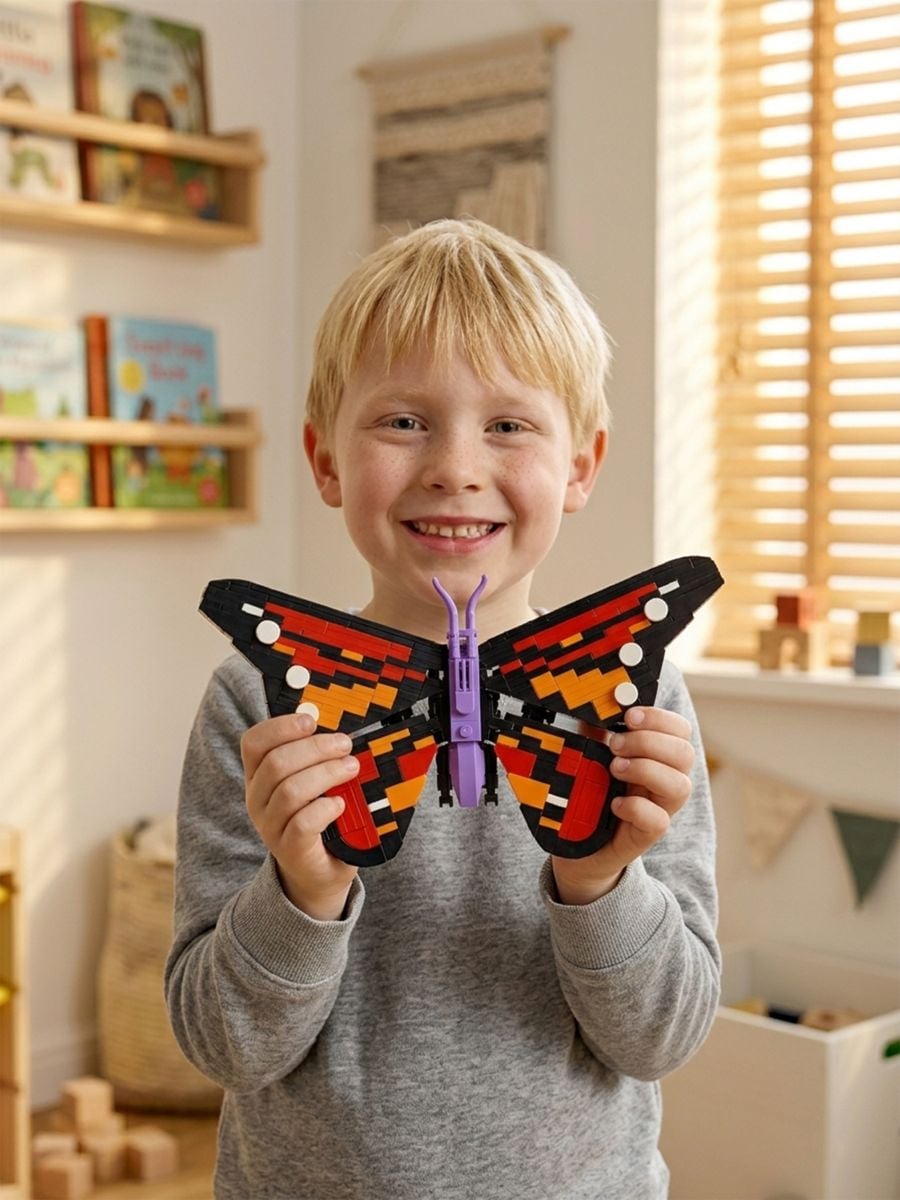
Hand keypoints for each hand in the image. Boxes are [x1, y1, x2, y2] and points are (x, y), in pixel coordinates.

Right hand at [241, 712, 359, 919]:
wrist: (317, 872)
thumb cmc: (318, 818)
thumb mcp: (311, 783)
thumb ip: (316, 758)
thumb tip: (340, 729)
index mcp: (258, 777)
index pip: (254, 743)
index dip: (280, 726)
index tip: (311, 720)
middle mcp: (257, 800)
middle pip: (277, 763)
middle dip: (315, 748)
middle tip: (345, 745)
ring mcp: (270, 827)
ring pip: (291, 791)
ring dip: (326, 773)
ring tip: (351, 769)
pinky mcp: (290, 849)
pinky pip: (302, 823)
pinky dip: (325, 808)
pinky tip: (341, 803)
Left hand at [551, 706, 694, 905]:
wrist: (579, 846)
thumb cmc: (588, 794)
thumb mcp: (592, 756)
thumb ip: (596, 732)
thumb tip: (591, 701)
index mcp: (657, 758)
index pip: (680, 731)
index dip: (661, 719)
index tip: (629, 716)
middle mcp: (665, 782)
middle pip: (685, 754)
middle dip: (648, 742)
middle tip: (616, 745)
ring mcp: (659, 810)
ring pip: (680, 786)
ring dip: (645, 770)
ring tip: (614, 768)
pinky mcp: (645, 836)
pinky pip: (658, 821)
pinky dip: (636, 807)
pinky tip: (614, 803)